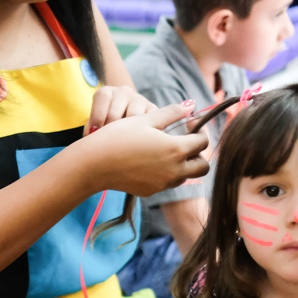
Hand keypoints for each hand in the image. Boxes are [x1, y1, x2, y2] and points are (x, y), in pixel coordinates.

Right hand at [81, 102, 209, 196]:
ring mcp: (162, 184)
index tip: (189, 124)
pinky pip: (167, 183)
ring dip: (184, 165)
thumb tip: (189, 106)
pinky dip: (167, 173)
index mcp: (175, 149)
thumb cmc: (118, 137)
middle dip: (199, 154)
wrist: (94, 164)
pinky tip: (152, 162)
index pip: (202, 142)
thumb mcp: (145, 119)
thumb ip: (171, 113)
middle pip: (202, 167)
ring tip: (168, 151)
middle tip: (186, 142)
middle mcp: (173, 170)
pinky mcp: (150, 191)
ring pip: (186, 176)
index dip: (199, 130)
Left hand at [83, 85, 156, 136]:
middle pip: (116, 112)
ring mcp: (139, 99)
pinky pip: (149, 121)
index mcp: (107, 92)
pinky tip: (136, 142)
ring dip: (126, 134)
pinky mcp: (153, 109)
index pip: (103, 97)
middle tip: (108, 143)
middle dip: (110, 131)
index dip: (97, 117)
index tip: (94, 133)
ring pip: (133, 117)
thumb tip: (94, 139)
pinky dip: (142, 134)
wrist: (124, 120)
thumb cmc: (104, 126)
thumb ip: (91, 130)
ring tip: (122, 145)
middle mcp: (123, 92)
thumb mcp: (94, 125)